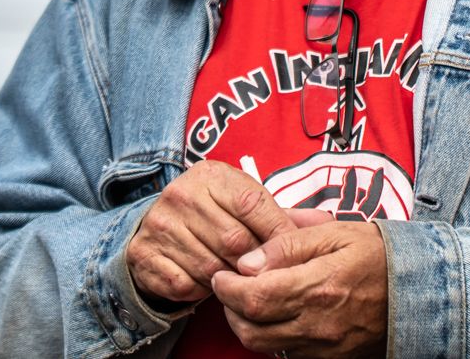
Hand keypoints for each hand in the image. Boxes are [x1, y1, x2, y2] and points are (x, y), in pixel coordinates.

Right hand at [126, 161, 294, 309]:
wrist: (158, 227)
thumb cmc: (213, 215)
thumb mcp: (240, 202)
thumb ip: (279, 215)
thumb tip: (326, 223)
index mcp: (210, 175)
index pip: (253, 204)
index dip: (277, 233)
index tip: (290, 253)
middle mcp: (181, 194)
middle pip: (234, 241)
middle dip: (254, 264)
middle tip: (262, 274)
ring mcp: (159, 224)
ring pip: (212, 268)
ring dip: (228, 281)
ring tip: (233, 277)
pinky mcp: (144, 254)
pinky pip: (185, 286)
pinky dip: (200, 292)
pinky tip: (205, 282)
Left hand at [210, 220, 388, 356]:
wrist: (418, 290)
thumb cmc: (376, 254)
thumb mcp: (333, 232)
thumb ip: (286, 245)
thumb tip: (247, 262)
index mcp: (317, 287)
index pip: (253, 297)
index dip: (227, 287)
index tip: (222, 273)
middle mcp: (318, 324)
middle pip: (251, 329)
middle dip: (230, 307)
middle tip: (228, 286)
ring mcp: (324, 346)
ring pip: (264, 346)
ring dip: (246, 324)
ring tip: (248, 299)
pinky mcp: (330, 358)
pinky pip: (287, 353)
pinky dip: (271, 336)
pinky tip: (276, 314)